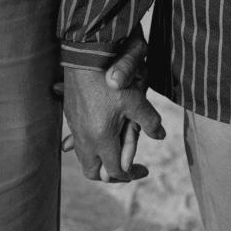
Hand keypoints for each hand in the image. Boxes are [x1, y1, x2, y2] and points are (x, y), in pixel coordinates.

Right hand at [57, 32, 150, 169]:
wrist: (84, 55)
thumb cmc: (110, 77)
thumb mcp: (135, 99)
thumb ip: (149, 120)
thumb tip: (160, 135)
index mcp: (102, 139)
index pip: (116, 171)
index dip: (132, 174)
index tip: (144, 170)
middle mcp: (85, 138)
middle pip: (93, 171)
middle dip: (109, 175)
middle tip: (126, 169)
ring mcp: (74, 127)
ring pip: (82, 157)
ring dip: (98, 160)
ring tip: (114, 153)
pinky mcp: (69, 114)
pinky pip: (76, 140)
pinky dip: (87, 145)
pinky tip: (95, 136)